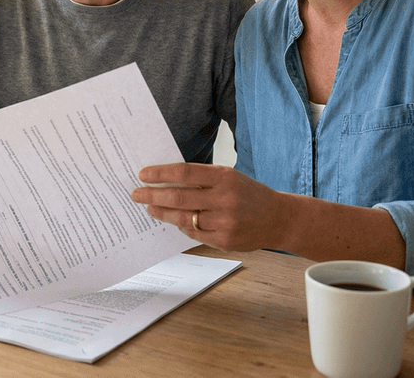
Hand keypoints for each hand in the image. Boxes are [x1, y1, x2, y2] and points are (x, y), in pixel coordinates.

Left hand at [131, 163, 291, 252]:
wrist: (278, 218)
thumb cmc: (248, 193)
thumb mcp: (229, 177)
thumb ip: (202, 179)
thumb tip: (165, 179)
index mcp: (225, 177)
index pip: (184, 173)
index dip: (160, 173)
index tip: (143, 174)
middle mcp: (225, 199)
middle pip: (178, 197)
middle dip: (152, 195)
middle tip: (135, 193)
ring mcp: (225, 222)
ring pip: (183, 218)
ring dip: (162, 212)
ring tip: (150, 207)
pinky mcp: (224, 241)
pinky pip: (193, 233)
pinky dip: (181, 225)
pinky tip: (174, 219)